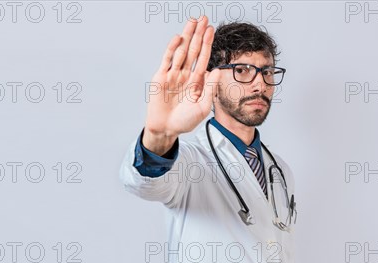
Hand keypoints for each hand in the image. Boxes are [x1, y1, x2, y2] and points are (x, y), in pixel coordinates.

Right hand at [143, 15, 220, 154]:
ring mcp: (173, 75)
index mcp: (196, 81)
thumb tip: (217, 71)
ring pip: (181, 51)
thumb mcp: (203, 107)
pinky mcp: (161, 77)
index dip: (207, 44)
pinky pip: (168, 60)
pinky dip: (173, 49)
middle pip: (193, 50)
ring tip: (193, 21)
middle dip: (198, 34)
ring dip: (187, 36)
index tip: (212, 30)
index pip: (203, 58)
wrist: (166, 129)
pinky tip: (179, 38)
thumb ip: (210, 89)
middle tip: (203, 19)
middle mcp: (185, 75)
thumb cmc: (185, 121)